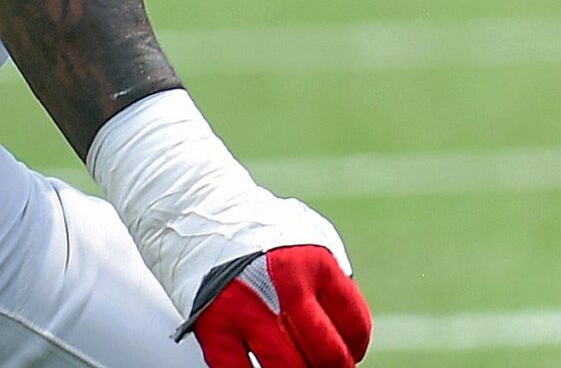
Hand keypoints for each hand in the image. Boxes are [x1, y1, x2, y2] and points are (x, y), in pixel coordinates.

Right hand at [183, 244, 371, 367]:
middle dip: (333, 367)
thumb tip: (347, 321)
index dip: (357, 347)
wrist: (199, 213)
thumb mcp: (311, 236)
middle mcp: (287, 286)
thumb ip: (331, 275)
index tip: (352, 353)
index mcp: (318, 263)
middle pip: (324, 352)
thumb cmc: (259, 228)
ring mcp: (248, 308)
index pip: (354, 322)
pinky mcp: (212, 326)